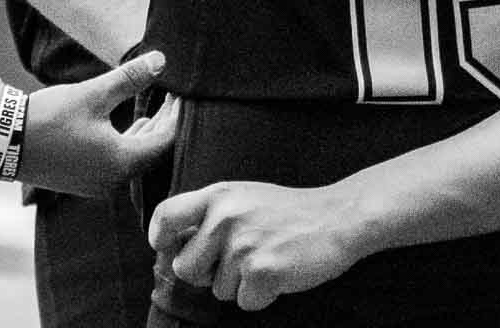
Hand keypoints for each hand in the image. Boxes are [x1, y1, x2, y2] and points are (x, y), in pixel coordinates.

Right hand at [13, 50, 177, 197]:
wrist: (3, 139)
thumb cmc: (50, 115)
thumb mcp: (94, 93)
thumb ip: (130, 78)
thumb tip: (162, 60)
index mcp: (122, 163)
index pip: (166, 140)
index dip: (178, 115)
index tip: (184, 91)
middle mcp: (115, 181)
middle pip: (154, 151)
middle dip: (167, 122)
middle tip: (177, 95)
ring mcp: (99, 184)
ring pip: (137, 158)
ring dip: (149, 132)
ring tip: (161, 104)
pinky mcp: (85, 181)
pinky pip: (120, 162)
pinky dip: (130, 142)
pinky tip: (134, 123)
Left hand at [148, 180, 364, 312]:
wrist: (338, 218)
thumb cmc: (290, 211)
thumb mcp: (245, 197)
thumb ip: (212, 213)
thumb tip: (176, 242)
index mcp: (218, 195)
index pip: (167, 215)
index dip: (161, 238)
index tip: (168, 248)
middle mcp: (224, 217)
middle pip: (185, 267)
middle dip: (206, 275)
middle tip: (236, 262)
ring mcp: (242, 245)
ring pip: (218, 290)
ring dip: (240, 285)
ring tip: (267, 259)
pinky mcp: (261, 271)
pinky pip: (244, 302)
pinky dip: (261, 297)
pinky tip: (279, 273)